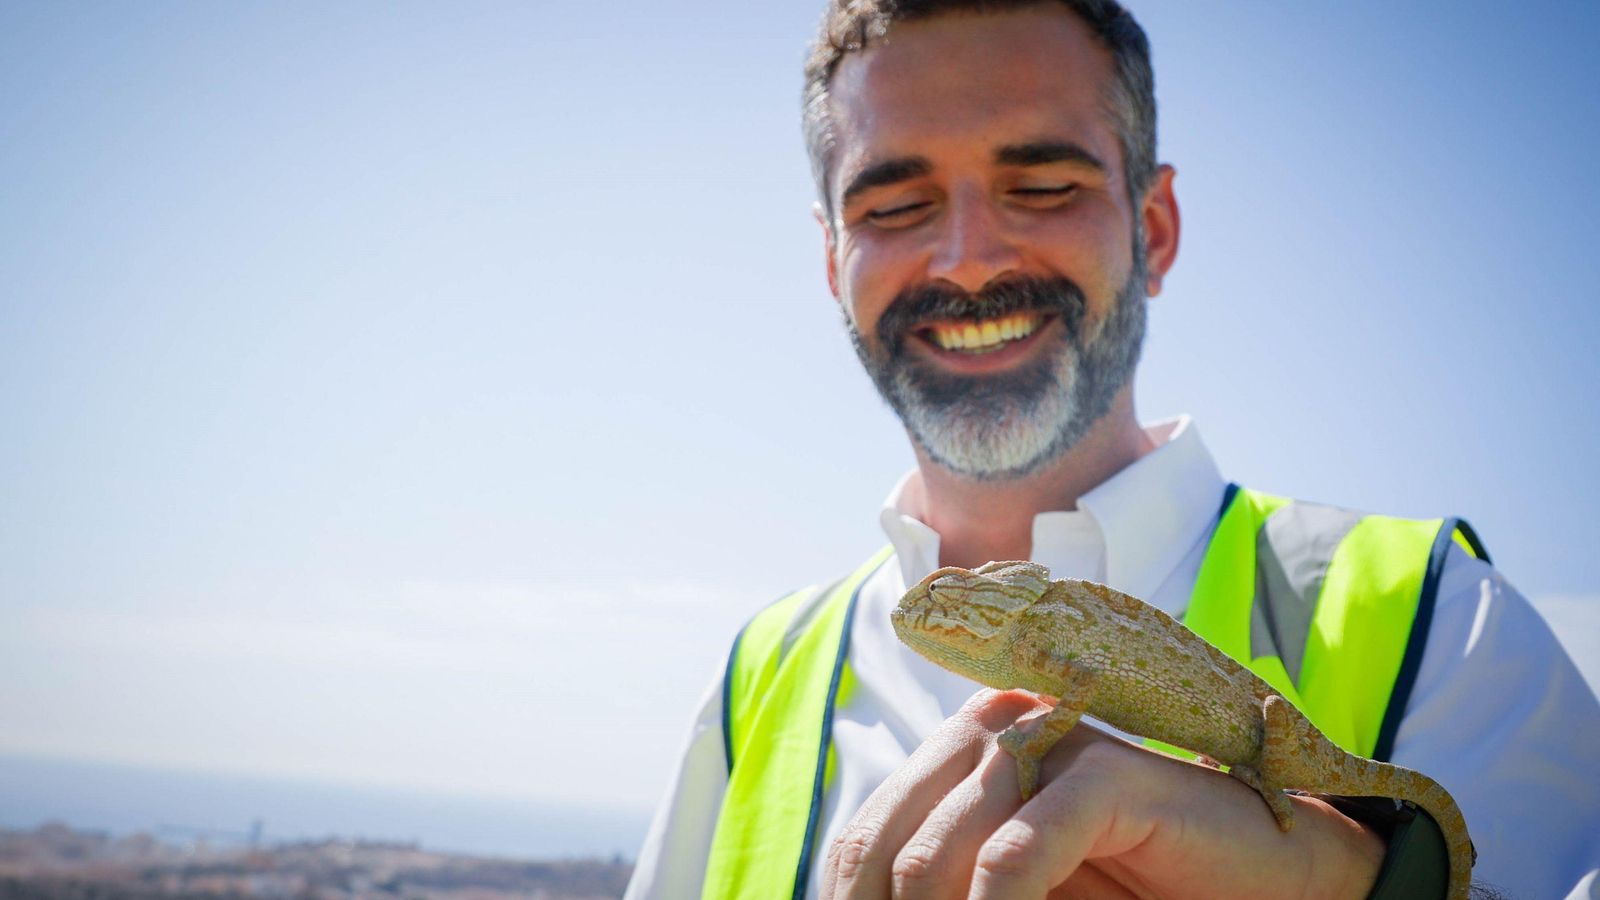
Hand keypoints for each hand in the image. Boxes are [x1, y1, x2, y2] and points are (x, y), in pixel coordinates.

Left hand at [820, 689, 1384, 898]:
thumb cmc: (1130, 890)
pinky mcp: (1104, 775)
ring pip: (938, 856)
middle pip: (885, 848)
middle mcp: (988, 731)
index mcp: (955, 757)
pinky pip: (1015, 858)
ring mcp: (1048, 744)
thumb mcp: (1019, 894)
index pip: (863, 843)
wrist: (1264, 879)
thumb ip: (947, 892)